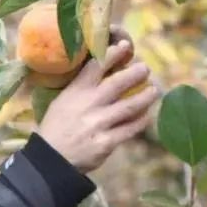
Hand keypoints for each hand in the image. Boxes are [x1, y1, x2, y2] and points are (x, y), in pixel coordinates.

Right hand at [37, 31, 158, 173]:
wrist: (50, 160)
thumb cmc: (56, 128)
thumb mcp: (61, 102)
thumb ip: (80, 89)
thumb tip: (103, 73)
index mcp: (75, 92)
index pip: (96, 66)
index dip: (113, 54)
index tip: (126, 46)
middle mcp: (88, 105)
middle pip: (118, 83)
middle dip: (136, 73)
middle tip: (145, 69)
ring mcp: (99, 124)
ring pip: (130, 106)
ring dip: (146, 96)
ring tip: (155, 91)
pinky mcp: (107, 143)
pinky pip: (130, 129)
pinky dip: (141, 120)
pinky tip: (147, 115)